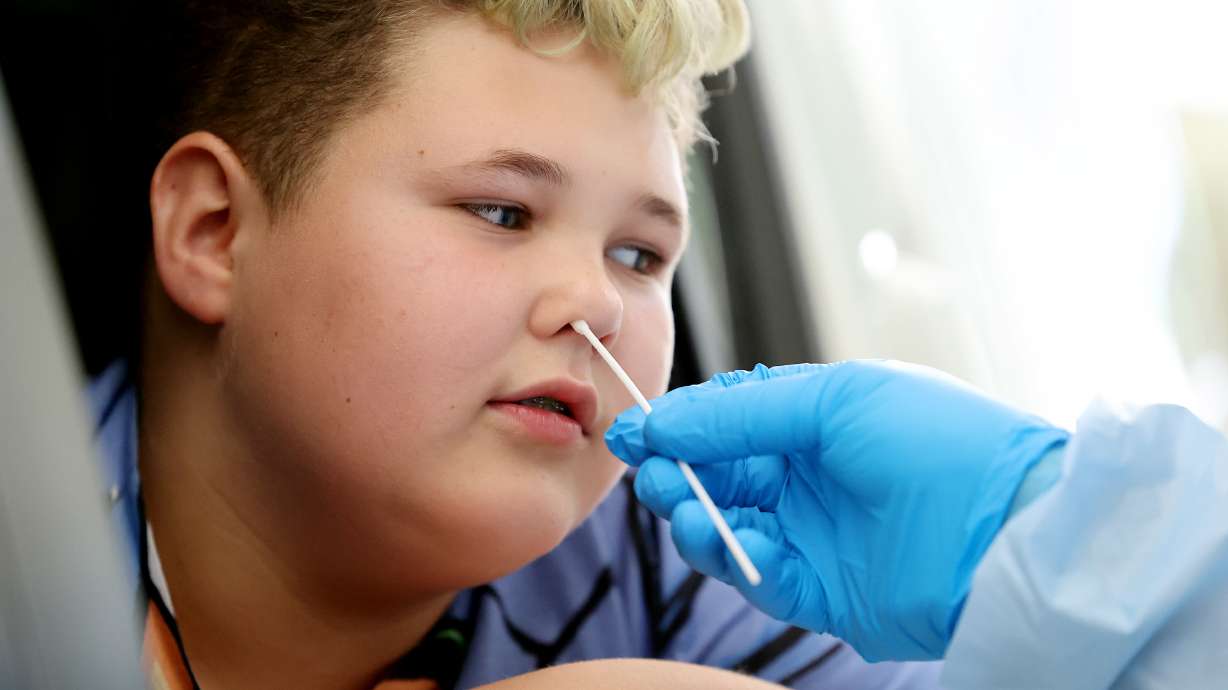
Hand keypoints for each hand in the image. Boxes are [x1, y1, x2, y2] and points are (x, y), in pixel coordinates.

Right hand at [605, 361, 1067, 660]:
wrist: (1009, 531)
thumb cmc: (938, 444)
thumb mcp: (835, 401)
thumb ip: (742, 413)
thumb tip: (662, 421)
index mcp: (818, 422)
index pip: (730, 421)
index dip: (681, 426)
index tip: (634, 431)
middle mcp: (812, 477)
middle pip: (719, 475)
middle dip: (679, 473)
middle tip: (654, 475)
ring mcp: (816, 535)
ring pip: (728, 527)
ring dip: (697, 517)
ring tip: (684, 507)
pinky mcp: (823, 591)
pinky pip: (760, 577)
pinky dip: (738, 560)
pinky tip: (734, 542)